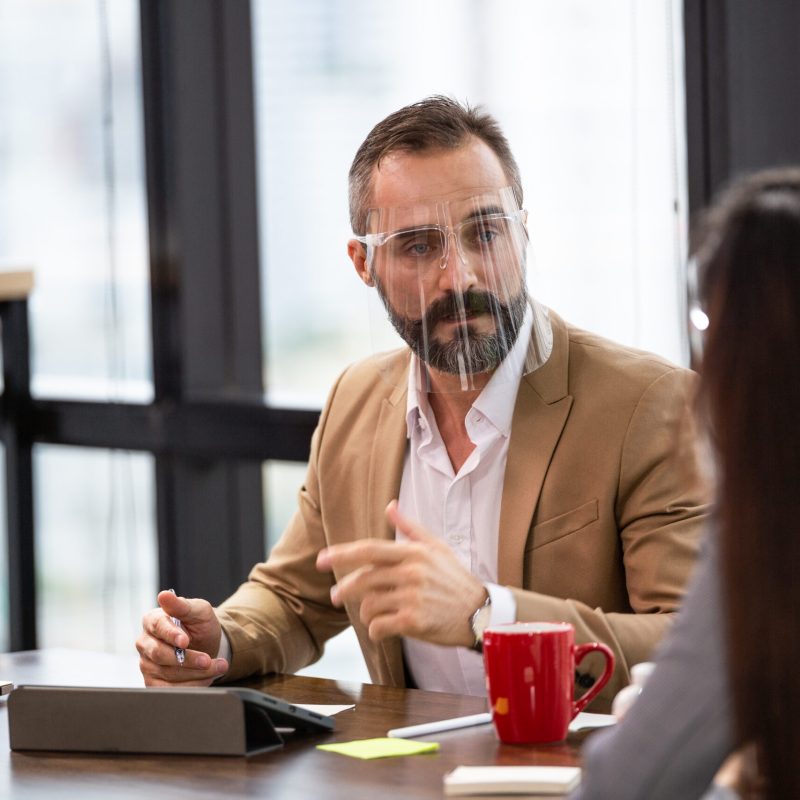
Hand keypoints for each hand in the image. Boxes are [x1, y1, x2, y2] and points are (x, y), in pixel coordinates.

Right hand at [136, 591, 228, 686]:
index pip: (157, 627)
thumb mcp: (198, 610)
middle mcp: (145, 643)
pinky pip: (169, 690)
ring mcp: (147, 664)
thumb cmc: (199, 625)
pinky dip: (191, 686)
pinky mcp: (153, 683)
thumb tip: (164, 595)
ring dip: (196, 673)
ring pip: (168, 674)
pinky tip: (206, 678)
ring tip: (217, 667)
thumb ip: (181, 605)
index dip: (172, 635)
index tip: (185, 641)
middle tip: (208, 660)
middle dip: (187, 659)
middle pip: (160, 654)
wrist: (206, 644)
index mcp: (152, 620)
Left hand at [315, 500, 486, 646]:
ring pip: (368, 605)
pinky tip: (382, 630)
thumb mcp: (436, 548)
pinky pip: (378, 627)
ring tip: (373, 614)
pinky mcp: (414, 622)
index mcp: (414, 553)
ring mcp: (412, 598)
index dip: (342, 554)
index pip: (370, 550)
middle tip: (336, 596)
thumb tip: (390, 506)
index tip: (321, 559)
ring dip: (364, 613)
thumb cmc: (455, 579)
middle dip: (344, 589)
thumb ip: (409, 528)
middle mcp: (412, 573)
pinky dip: (375, 630)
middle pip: (363, 579)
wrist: (480, 613)